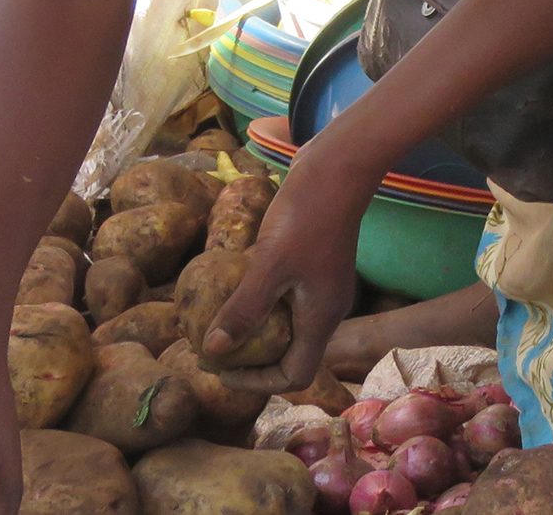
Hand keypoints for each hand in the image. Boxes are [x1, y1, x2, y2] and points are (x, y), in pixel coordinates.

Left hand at [203, 156, 369, 393]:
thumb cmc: (307, 216)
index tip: (222, 370)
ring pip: (288, 327)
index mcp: (320, 318)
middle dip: (252, 360)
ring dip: (255, 331)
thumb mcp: (269, 264)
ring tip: (219, 321)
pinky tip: (236, 285)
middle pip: (291, 355)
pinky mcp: (314, 265)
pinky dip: (262, 303)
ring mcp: (321, 286)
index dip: (257, 383)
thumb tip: (214, 350)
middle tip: (213, 349)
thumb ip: (245, 309)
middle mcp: (325, 309)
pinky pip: (286, 299)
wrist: (338, 168)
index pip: (294, 376)